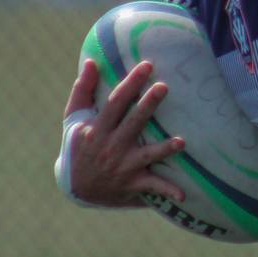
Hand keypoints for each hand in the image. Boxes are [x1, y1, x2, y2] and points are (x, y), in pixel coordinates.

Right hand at [60, 58, 185, 208]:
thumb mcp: (74, 119)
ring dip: (164, 149)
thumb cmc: (78, 146)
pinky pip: (152, 187)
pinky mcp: (132, 183)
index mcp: (97, 128)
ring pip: (147, 155)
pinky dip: (168, 191)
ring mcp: (123, 166)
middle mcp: (111, 146)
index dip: (131, 83)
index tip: (147, 66)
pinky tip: (183, 195)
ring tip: (181, 142)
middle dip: (148, 105)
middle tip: (164, 87)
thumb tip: (91, 61)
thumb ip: (82, 89)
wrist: (76, 187)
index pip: (115, 102)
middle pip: (133, 122)